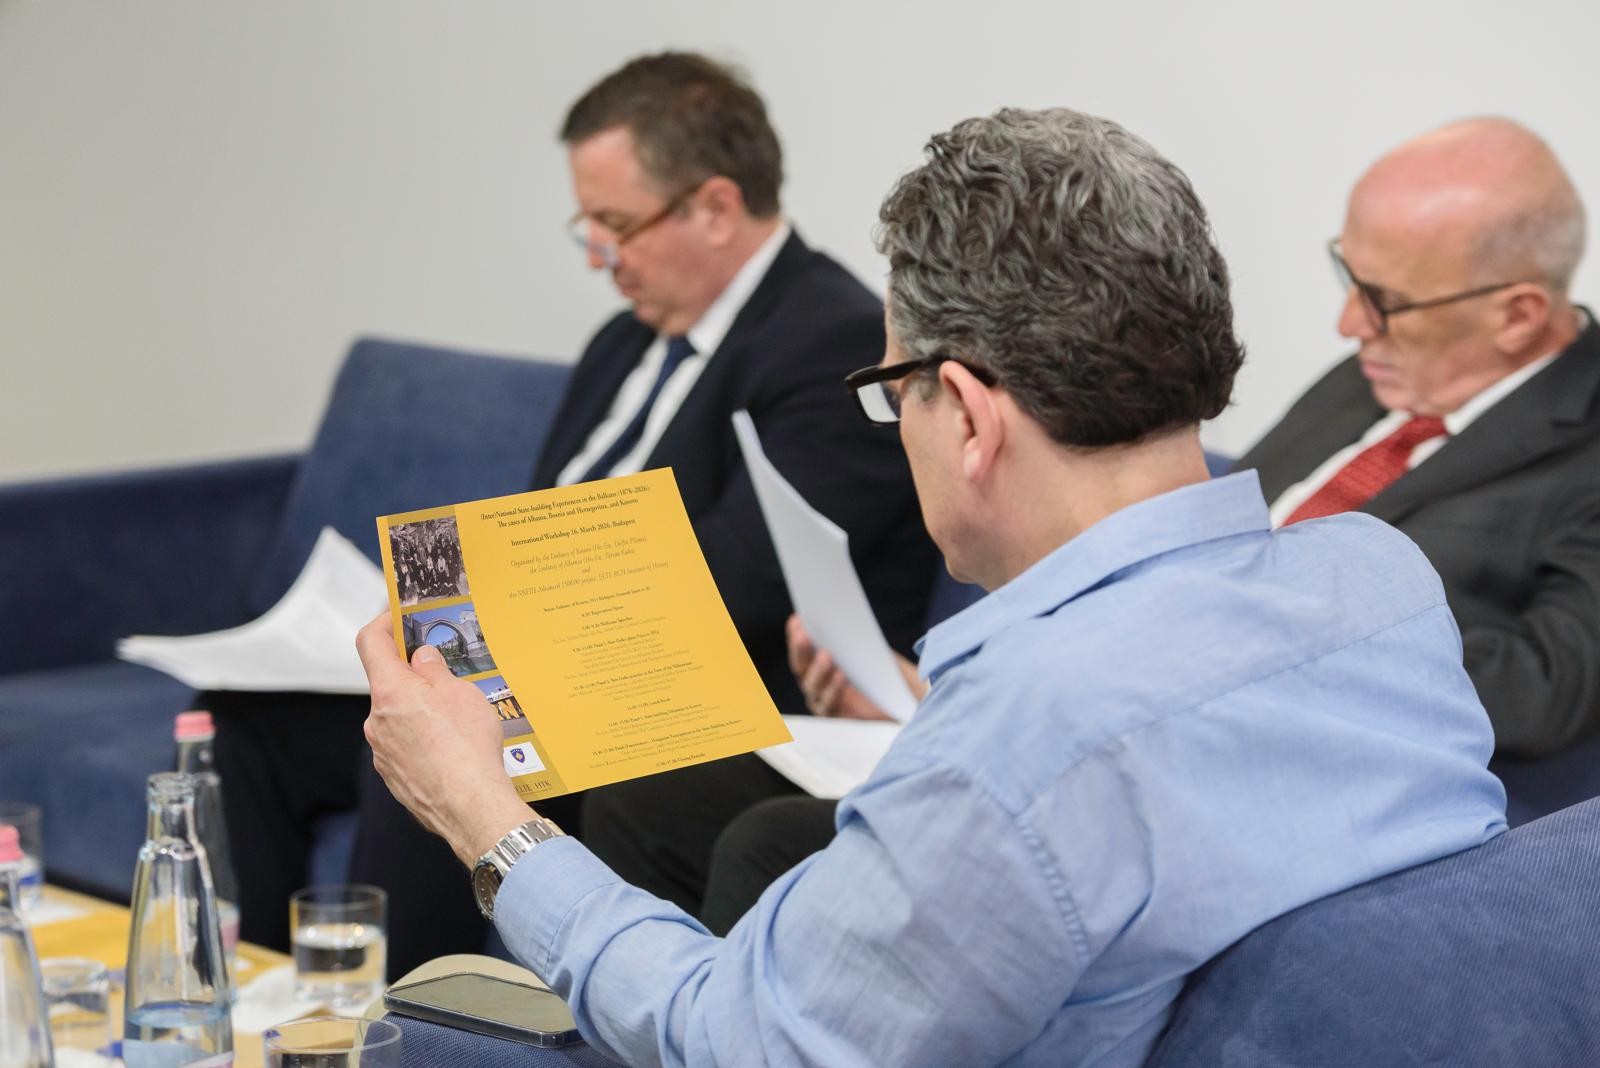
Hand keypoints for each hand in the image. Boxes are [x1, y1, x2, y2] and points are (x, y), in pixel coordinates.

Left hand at [355, 614, 533, 865]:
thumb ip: (435, 671)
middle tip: (447, 676)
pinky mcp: (394, 778)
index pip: (370, 643)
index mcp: (390, 692)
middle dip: (414, 676)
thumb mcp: (461, 693)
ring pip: (398, 718)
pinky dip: (424, 741)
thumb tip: (422, 658)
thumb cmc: (468, 747)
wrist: (471, 807)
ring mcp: (382, 753)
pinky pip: (406, 748)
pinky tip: (453, 750)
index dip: (383, 623)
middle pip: (388, 684)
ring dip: (420, 712)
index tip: (397, 616)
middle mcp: (377, 721)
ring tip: (459, 722)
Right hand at [785, 614, 925, 719]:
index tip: (797, 619)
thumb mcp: (865, 645)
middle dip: (802, 649)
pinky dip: (833, 689)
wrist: (901, 695)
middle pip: (801, 666)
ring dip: (819, 669)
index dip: (795, 634)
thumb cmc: (879, 665)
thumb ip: (848, 633)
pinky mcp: (836, 715)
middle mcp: (813, 680)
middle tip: (804, 633)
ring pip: (812, 685)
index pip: (801, 647)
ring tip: (827, 654)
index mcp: (815, 660)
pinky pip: (828, 704)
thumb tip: (836, 613)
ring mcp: (822, 699)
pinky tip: (840, 675)